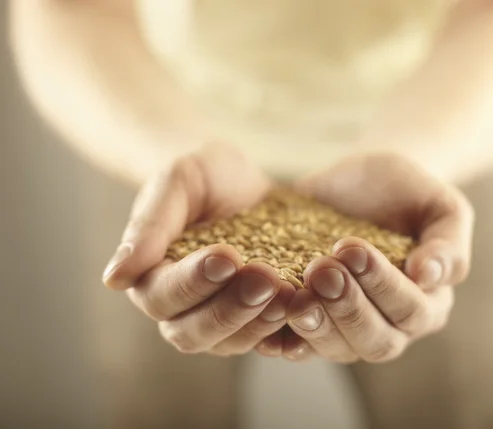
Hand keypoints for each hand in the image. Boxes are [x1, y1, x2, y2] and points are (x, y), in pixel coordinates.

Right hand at [101, 143, 295, 356]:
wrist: (247, 182)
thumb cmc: (206, 177)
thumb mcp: (179, 181)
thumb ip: (150, 223)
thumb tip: (114, 278)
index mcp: (152, 276)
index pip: (161, 295)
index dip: (192, 282)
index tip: (226, 256)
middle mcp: (181, 308)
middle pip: (192, 333)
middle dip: (229, 308)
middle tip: (264, 278)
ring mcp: (219, 319)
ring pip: (229, 343)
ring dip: (258, 322)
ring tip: (287, 293)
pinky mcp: (253, 320)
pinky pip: (264, 339)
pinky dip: (282, 327)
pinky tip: (303, 304)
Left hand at [278, 153, 473, 362]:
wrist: (362, 182)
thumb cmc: (408, 192)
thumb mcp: (440, 205)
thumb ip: (447, 242)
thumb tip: (430, 276)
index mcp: (427, 303)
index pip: (410, 310)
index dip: (382, 284)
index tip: (352, 248)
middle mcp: (390, 324)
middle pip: (373, 340)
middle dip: (346, 308)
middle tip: (321, 270)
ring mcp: (348, 326)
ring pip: (336, 348)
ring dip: (315, 323)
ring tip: (294, 294)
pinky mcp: (313, 318)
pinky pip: (298, 343)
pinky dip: (282, 337)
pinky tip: (268, 323)